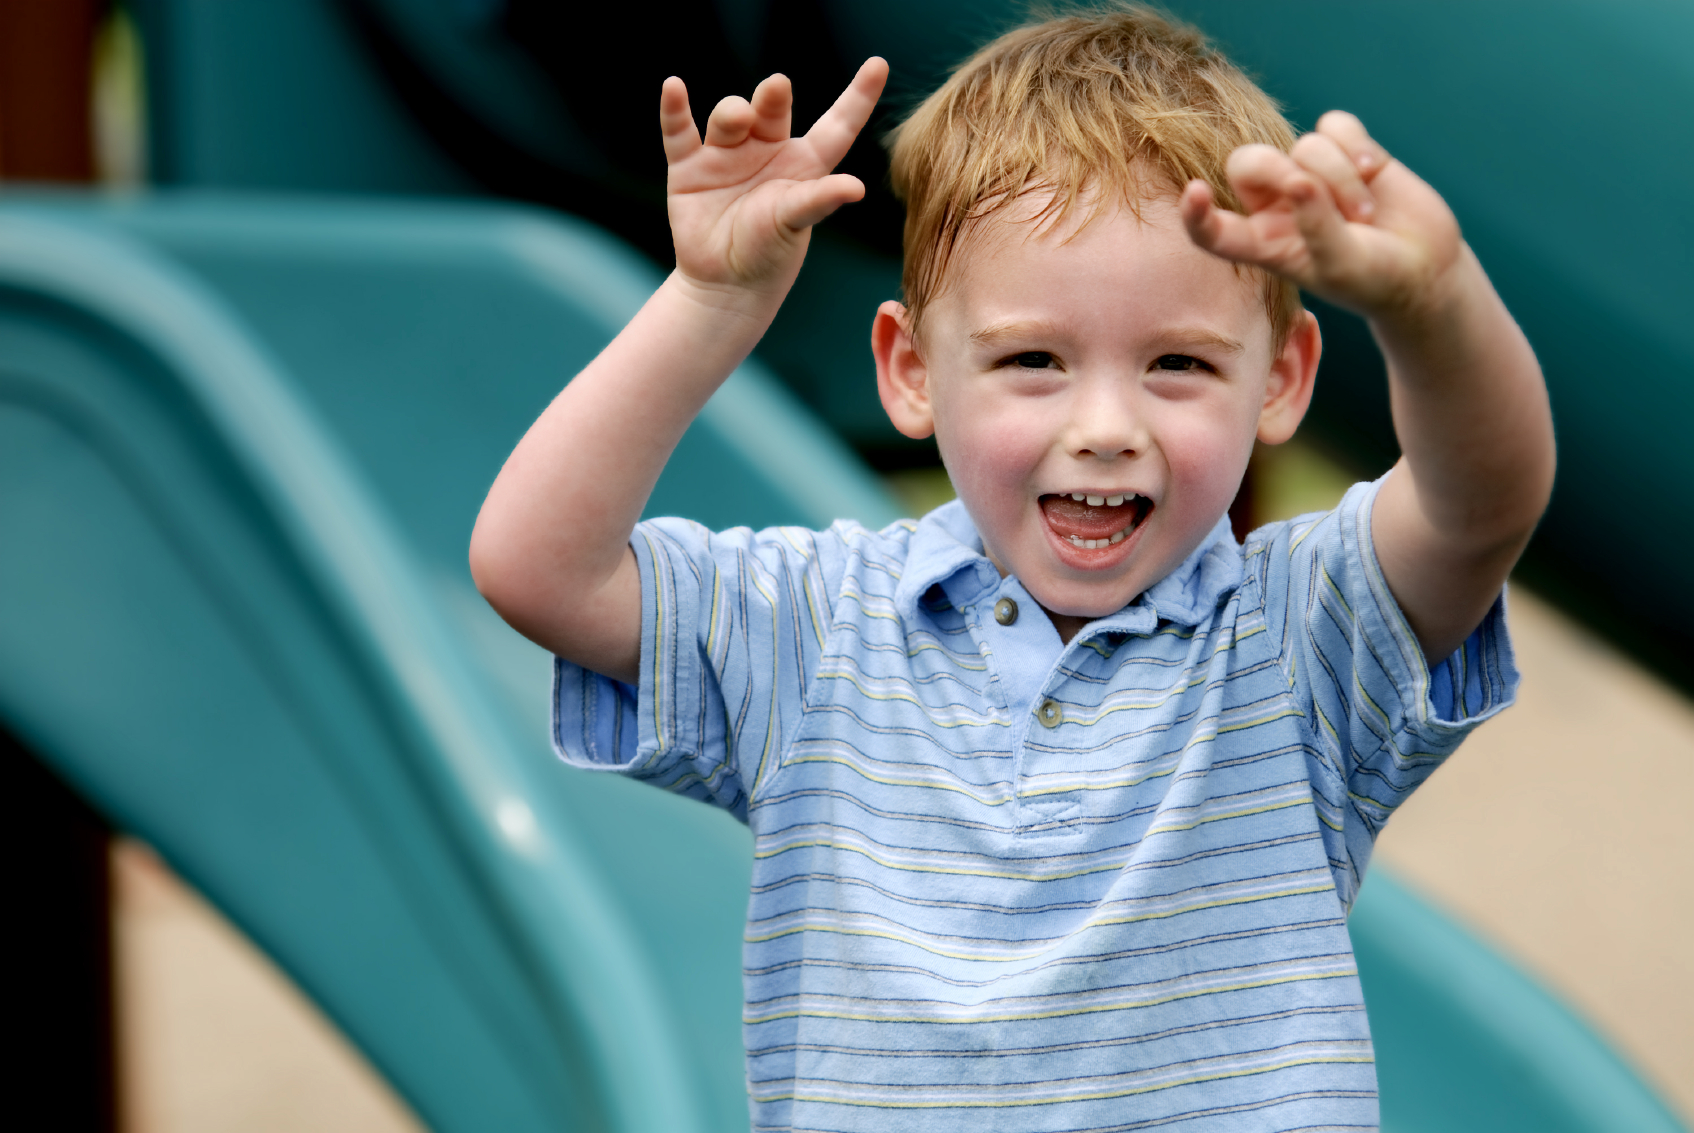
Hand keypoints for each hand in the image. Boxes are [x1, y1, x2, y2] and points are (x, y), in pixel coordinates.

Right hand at [661, 58, 887, 303]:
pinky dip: (674, 110)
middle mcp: (767, 151)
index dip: (858, 96)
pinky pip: (680, 131)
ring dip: (732, 113)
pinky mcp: (690, 168)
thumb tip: (857, 187)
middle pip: (772, 111)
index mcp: (804, 164)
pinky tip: (673, 88)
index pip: (837, 124)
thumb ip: (819, 199)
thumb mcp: (796, 223)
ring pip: (729, 117)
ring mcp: (727, 156)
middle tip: (777, 88)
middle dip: (773, 96)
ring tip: (737, 120)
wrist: (725, 285)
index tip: (878, 65)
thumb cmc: (770, 254)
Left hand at [1180, 112, 1462, 320]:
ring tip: (1366, 216)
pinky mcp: (1345, 150)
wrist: (1424, 268)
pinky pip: (1335, 124)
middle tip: (1316, 194)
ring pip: (1305, 145)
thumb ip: (1316, 227)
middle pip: (1249, 162)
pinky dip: (1357, 145)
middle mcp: (1277, 205)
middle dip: (1281, 171)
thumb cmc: (1373, 279)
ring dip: (1341, 177)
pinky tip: (1376, 170)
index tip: (1194, 191)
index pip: (1213, 231)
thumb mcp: (1340, 266)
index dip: (1197, 215)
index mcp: (1262, 244)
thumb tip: (1299, 180)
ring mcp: (1311, 173)